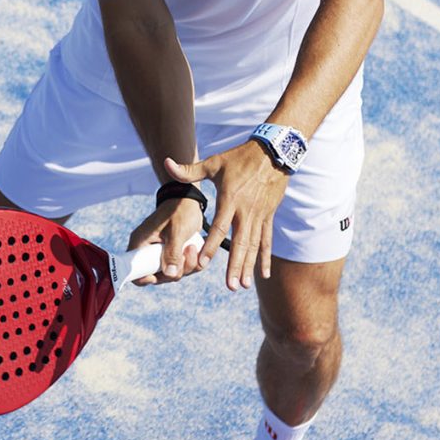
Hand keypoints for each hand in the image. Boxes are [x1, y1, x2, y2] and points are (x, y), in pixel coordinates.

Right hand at [122, 198, 207, 285]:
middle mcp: (148, 251)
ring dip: (186, 267)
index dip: (146, 279)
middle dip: (174, 272)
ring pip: (172, 273)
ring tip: (193, 248)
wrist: (188, 199)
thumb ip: (172, 253)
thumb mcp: (176, 232)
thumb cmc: (179, 211)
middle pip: (157, 276)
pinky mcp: (172, 253)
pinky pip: (181, 268)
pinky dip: (191, 264)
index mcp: (140, 244)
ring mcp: (161, 253)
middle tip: (185, 255)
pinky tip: (195, 250)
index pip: (135, 272)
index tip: (161, 275)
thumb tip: (170, 274)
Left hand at [164, 141, 291, 289]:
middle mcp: (246, 211)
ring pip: (253, 246)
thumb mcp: (214, 162)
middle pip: (239, 243)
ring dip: (248, 266)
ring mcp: (259, 215)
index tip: (202, 263)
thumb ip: (189, 170)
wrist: (273, 153)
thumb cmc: (240, 158)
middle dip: (234, 266)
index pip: (219, 227)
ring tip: (243, 286)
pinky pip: (266, 240)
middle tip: (230, 286)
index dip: (210, 246)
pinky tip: (263, 275)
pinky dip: (265, 258)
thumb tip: (166, 163)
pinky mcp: (268, 216)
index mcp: (230, 199)